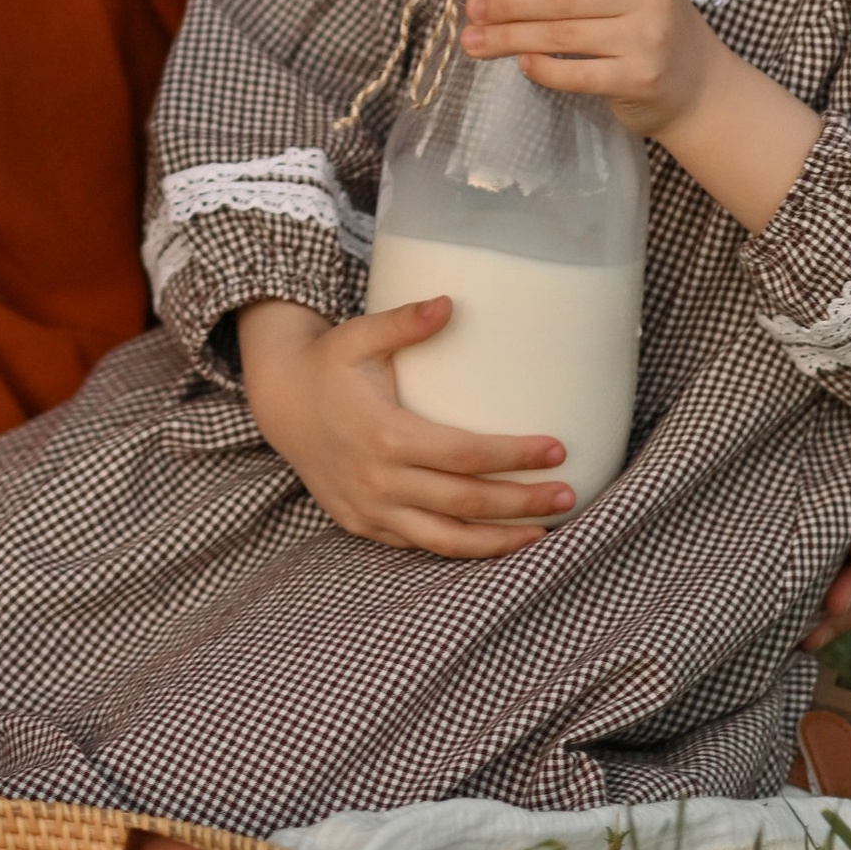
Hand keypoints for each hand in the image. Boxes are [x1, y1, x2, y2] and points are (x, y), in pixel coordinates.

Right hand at [236, 297, 574, 554]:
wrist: (280, 404)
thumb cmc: (329, 365)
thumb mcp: (360, 336)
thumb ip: (405, 322)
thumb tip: (450, 301)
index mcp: (386, 435)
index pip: (465, 455)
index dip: (514, 455)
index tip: (557, 449)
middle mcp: (380, 481)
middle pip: (466, 502)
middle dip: (523, 502)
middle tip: (570, 495)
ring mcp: (371, 510)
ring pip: (447, 539)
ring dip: (500, 540)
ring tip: (545, 532)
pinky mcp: (364, 525)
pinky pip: (420, 545)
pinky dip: (461, 548)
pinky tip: (494, 541)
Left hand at [463, 0, 721, 134]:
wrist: (701, 86)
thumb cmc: (650, 23)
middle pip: (563, 0)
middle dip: (509, 5)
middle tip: (472, 10)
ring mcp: (648, 41)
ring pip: (564, 37)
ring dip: (512, 39)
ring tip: (475, 42)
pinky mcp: (641, 80)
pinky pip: (580, 75)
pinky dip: (545, 70)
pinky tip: (521, 64)